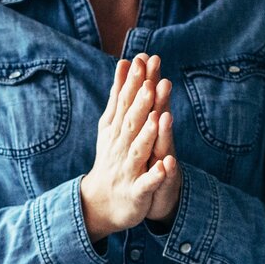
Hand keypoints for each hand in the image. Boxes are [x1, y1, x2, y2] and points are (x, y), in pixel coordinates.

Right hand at [79, 54, 176, 239]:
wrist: (100, 203)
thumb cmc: (112, 157)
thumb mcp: (113, 124)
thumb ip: (121, 94)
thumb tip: (125, 61)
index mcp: (117, 130)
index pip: (125, 102)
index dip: (133, 82)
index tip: (140, 60)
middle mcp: (120, 147)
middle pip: (131, 122)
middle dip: (141, 103)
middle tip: (150, 81)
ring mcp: (128, 169)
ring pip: (138, 150)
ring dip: (147, 135)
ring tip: (158, 117)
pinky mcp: (136, 192)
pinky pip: (146, 184)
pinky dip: (154, 176)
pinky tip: (164, 167)